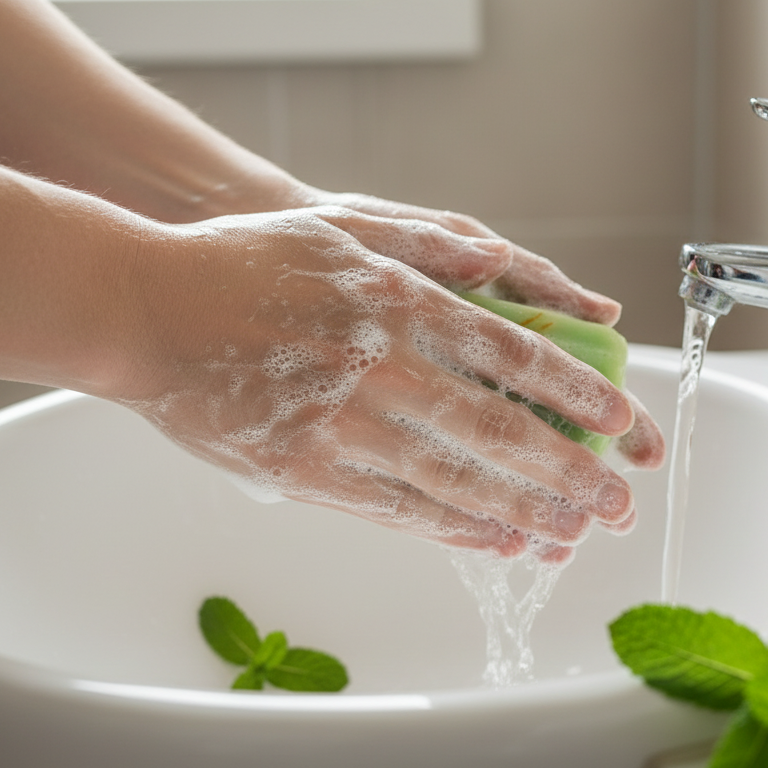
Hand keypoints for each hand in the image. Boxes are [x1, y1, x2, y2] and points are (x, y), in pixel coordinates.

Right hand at [118, 207, 640, 558]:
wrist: (144, 311)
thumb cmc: (244, 263)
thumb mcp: (344, 227)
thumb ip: (430, 244)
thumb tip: (502, 262)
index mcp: (401, 303)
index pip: (516, 356)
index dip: (578, 395)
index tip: (623, 425)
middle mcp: (383, 367)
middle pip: (500, 431)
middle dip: (571, 472)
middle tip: (620, 505)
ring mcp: (344, 426)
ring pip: (456, 479)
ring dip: (525, 511)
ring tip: (575, 536)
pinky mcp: (307, 471)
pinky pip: (396, 509)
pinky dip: (454, 527)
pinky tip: (497, 541)